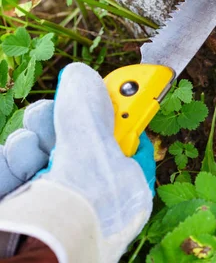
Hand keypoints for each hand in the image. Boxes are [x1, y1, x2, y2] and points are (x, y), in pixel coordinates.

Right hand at [0, 64, 153, 249]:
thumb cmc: (73, 215)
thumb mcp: (89, 149)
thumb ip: (87, 108)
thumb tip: (81, 75)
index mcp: (124, 192)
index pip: (127, 142)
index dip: (117, 112)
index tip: (107, 88)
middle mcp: (92, 200)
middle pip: (79, 140)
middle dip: (63, 119)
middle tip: (56, 112)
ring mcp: (54, 204)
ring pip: (43, 149)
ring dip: (35, 138)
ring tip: (33, 143)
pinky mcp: (22, 206)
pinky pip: (17, 167)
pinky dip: (13, 159)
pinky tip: (17, 159)